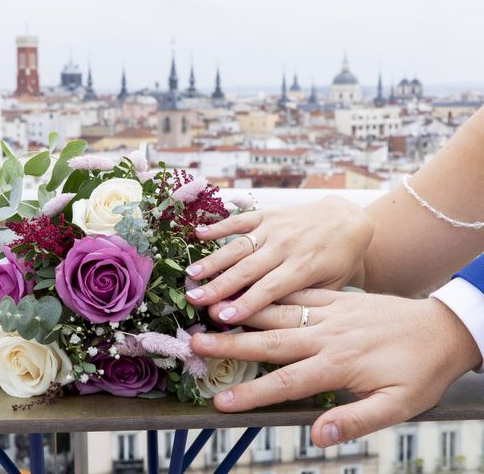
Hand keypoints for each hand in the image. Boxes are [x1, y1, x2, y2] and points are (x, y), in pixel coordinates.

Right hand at [185, 196, 372, 323]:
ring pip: (239, 246)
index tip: (221, 317)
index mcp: (303, 267)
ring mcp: (275, 228)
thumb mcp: (332, 285)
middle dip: (219, 286)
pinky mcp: (267, 214)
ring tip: (191, 274)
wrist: (347, 219)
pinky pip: (241, 220)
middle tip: (194, 300)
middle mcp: (286, 246)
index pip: (270, 289)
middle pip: (247, 269)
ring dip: (213, 260)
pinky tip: (198, 235)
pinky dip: (219, 227)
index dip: (245, 304)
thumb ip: (303, 301)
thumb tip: (271, 323)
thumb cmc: (339, 259)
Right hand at [191, 289, 480, 446]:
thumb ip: (358, 420)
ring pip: (277, 312)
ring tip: (211, 310)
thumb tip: (318, 435)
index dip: (252, 394)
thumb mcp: (400, 405)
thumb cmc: (421, 372)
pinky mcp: (336, 298)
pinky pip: (297, 293)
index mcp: (339, 364)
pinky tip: (251, 289)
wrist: (442, 328)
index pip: (287, 383)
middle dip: (230, 345)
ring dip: (242, 312)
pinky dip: (271, 292)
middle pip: (270, 342)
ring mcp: (329, 313)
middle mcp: (327, 335)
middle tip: (195, 342)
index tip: (220, 401)